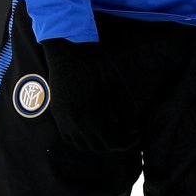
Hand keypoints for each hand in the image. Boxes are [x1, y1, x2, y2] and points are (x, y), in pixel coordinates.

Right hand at [41, 38, 136, 152]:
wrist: (68, 49)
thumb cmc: (96, 64)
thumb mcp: (117, 85)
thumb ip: (126, 111)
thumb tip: (134, 130)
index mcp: (91, 118)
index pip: (112, 143)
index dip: (128, 142)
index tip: (137, 135)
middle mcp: (75, 125)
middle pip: (98, 147)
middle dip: (116, 143)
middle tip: (128, 133)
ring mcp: (63, 121)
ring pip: (83, 145)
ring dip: (99, 142)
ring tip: (112, 130)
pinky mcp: (57, 114)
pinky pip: (70, 137)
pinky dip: (83, 138)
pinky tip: (94, 127)